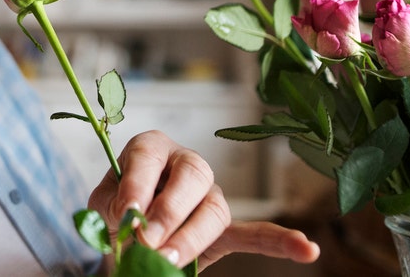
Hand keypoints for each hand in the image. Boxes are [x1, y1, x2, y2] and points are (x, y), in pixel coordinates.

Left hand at [87, 130, 319, 268]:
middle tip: (146, 239)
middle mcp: (186, 164)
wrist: (127, 229)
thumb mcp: (103, 203)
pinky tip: (305, 249)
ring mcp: (209, 195)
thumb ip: (113, 208)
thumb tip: (129, 223)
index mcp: (152, 148)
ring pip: (213, 209)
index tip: (123, 214)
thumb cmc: (118, 207)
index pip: (148, 156)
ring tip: (167, 261)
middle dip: (168, 210)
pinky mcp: (223, 227)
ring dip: (190, 237)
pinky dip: (278, 242)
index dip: (136, 184)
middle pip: (192, 176)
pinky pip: (254, 232)